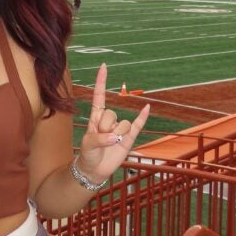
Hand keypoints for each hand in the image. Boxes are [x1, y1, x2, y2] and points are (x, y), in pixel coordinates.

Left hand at [78, 63, 149, 182]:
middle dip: (105, 128)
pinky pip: (138, 125)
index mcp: (96, 117)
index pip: (99, 95)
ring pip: (123, 124)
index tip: (104, 65)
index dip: (101, 81)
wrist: (95, 170)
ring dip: (117, 135)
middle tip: (100, 140)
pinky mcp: (129, 138)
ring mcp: (120, 128)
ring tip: (110, 144)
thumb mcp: (88, 144)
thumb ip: (100, 138)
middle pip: (111, 114)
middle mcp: (109, 119)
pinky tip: (147, 107)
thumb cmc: (88, 154)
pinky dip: (143, 117)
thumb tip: (116, 137)